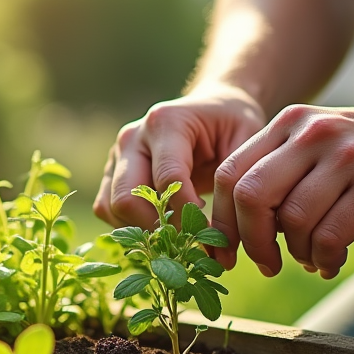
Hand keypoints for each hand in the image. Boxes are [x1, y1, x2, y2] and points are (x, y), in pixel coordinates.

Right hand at [94, 84, 267, 228]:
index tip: (212, 235)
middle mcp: (133, 137)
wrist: (214, 109)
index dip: (188, 215)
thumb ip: (234, 181)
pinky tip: (162, 230)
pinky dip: (130, 227)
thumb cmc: (232, 124)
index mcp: (166, 122)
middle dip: (158, 229)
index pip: (167, 179)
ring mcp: (117, 155)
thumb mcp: (247, 140)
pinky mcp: (112, 172)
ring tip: (178, 239)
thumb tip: (222, 239)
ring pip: (111, 207)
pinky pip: (107, 209)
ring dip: (143, 231)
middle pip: (127, 197)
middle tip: (191, 244)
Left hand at [210, 102, 353, 277]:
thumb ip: (280, 172)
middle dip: (252, 240)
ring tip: (310, 260)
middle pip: (252, 195)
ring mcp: (347, 156)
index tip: (230, 249)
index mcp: (290, 123)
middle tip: (266, 264)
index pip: (230, 172)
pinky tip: (330, 263)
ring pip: (294, 220)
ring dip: (297, 253)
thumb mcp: (319, 143)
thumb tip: (242, 229)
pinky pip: (331, 235)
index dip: (221, 218)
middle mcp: (313, 133)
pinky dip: (324, 259)